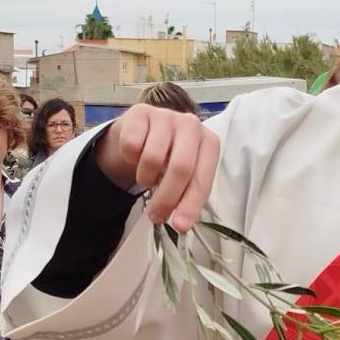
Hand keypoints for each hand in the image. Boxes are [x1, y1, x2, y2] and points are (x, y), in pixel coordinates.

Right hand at [96, 104, 220, 231]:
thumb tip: (181, 224)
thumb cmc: (169, 157)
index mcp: (209, 143)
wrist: (142, 132)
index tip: (180, 226)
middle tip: (156, 216)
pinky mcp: (141, 112)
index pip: (202, 177)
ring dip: (145, 177)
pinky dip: (129, 159)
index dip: (191, 204)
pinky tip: (135, 155)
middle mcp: (192, 125)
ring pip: (151, 158)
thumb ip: (187, 195)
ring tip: (147, 177)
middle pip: (180, 167)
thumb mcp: (184, 176)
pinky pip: (131, 145)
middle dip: (167, 198)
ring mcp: (166, 115)